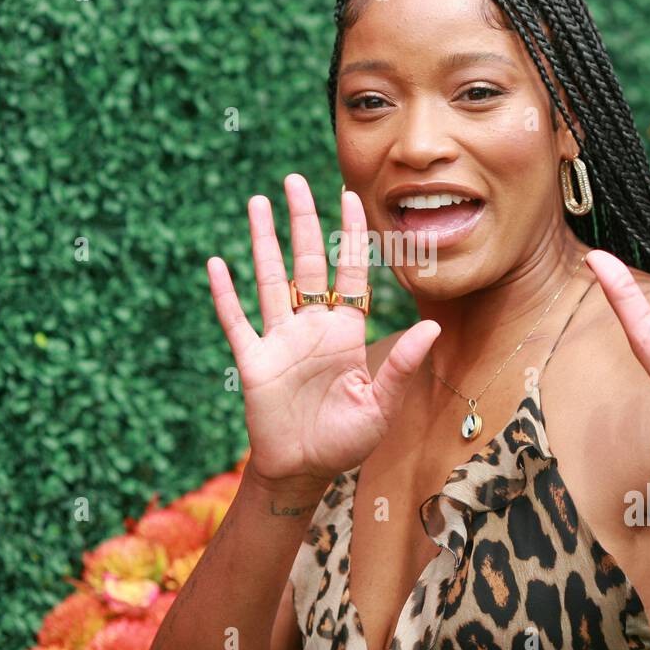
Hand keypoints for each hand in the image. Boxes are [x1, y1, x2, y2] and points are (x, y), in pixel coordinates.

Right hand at [207, 173, 440, 488]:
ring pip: (270, 279)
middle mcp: (312, 326)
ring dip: (263, 241)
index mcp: (346, 332)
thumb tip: (432, 327)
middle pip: (307, 261)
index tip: (350, 195)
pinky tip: (216, 264)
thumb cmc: (346, 440)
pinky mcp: (253, 360)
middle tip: (294, 179)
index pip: (350, 272)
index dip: (351, 235)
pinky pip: (237, 320)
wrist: (304, 469)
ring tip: (257, 202)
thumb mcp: (382, 405)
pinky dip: (226, 294)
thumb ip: (403, 365)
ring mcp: (280, 340)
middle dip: (302, 220)